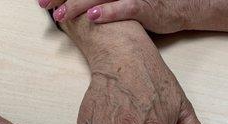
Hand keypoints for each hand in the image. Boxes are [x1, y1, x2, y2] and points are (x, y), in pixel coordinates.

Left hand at [41, 0, 190, 32]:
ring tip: (62, 14)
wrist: (182, 6)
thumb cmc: (150, 4)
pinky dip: (108, 12)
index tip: (45, 0)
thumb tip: (81, 9)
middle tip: (44, 5)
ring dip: (79, 4)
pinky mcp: (146, 5)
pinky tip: (92, 18)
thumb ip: (103, 1)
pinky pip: (125, 7)